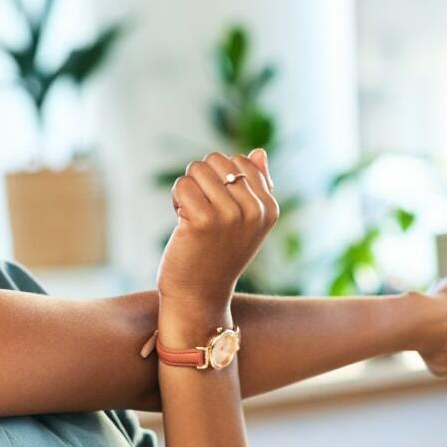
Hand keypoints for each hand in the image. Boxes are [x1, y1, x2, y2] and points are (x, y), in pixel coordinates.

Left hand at [156, 149, 279, 309]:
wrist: (199, 295)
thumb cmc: (218, 255)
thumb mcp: (246, 223)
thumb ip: (256, 186)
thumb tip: (258, 152)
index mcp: (269, 208)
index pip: (242, 161)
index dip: (221, 178)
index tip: (218, 205)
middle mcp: (254, 210)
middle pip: (217, 160)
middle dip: (202, 180)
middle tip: (201, 210)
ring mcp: (231, 215)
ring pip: (197, 169)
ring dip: (188, 189)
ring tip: (191, 216)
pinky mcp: (204, 220)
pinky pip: (183, 185)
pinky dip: (176, 199)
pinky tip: (181, 221)